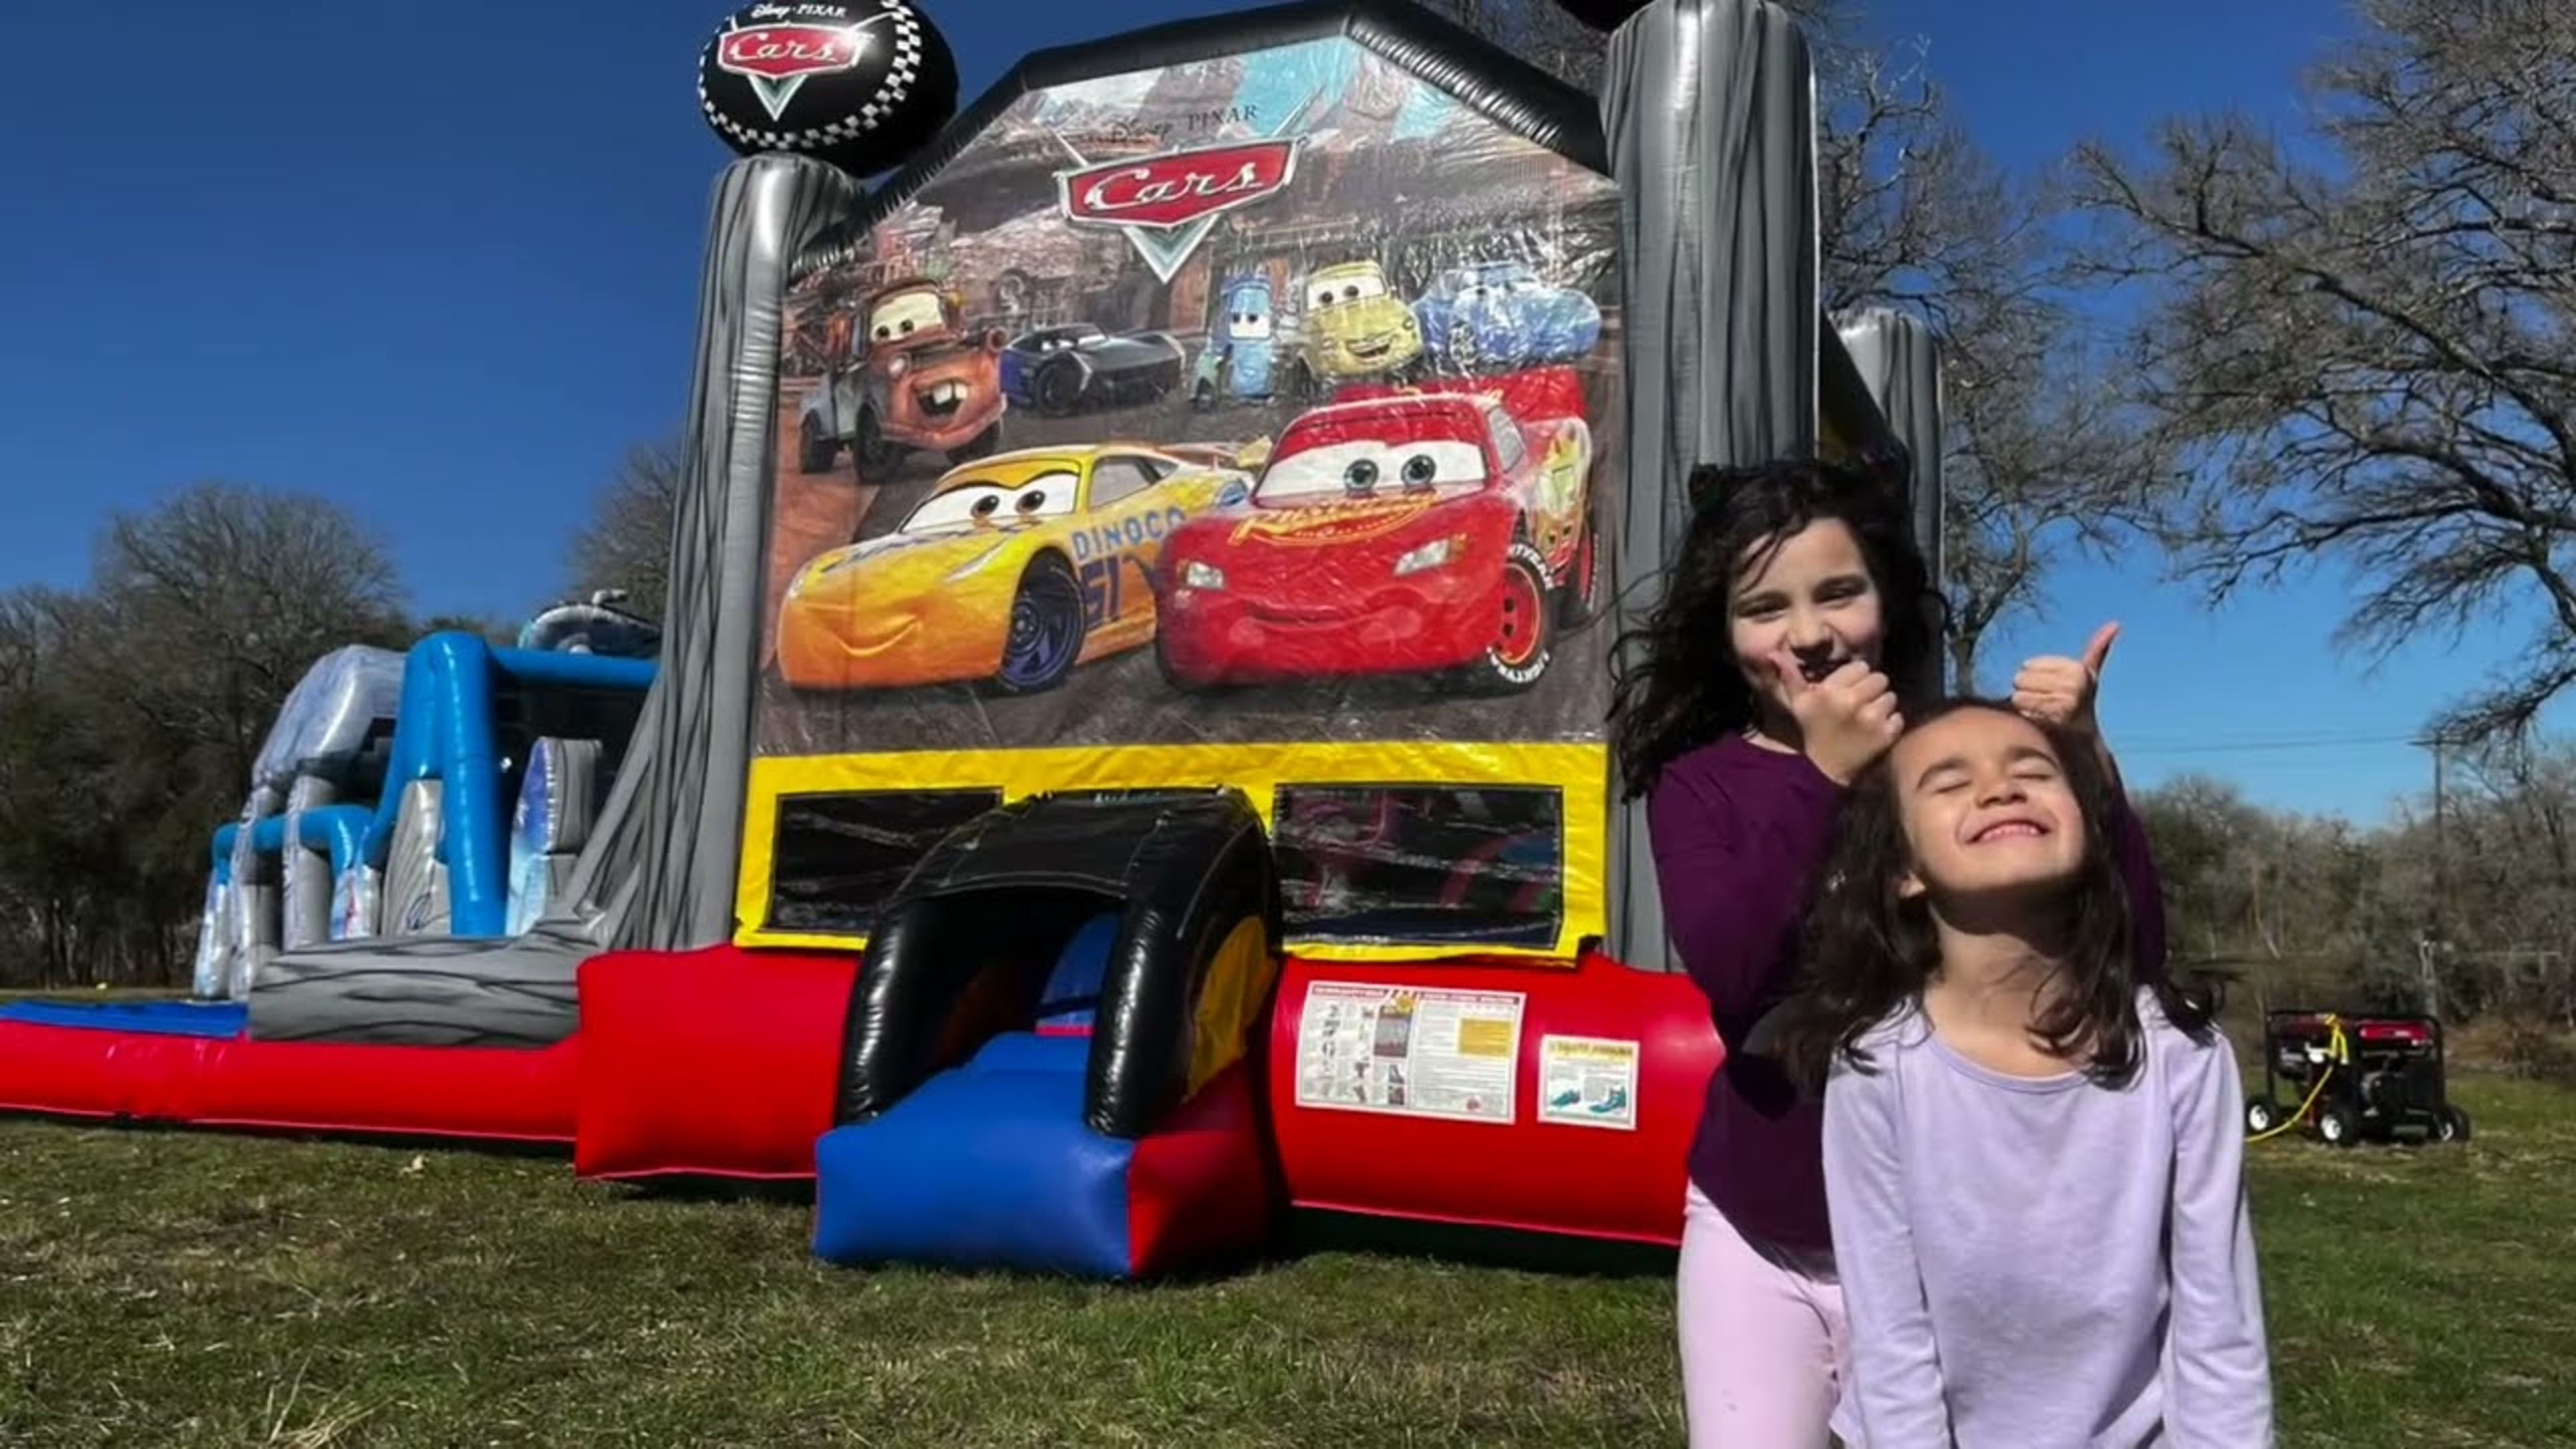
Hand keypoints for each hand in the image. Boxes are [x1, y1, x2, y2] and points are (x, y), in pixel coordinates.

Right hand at [1769, 651, 1902, 784]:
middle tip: (1860, 705)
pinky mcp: (1885, 735)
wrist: (1824, 772)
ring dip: (1882, 707)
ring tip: (1867, 718)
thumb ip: (1790, 676)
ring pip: (1891, 697)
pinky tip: (1875, 732)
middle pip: (1880, 679)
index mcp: (1830, 691)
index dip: (1856, 679)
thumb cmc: (1813, 732)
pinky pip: (1898, 718)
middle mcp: (1851, 702)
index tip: (1847, 692)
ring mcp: (1871, 719)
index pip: (1861, 667)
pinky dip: (1890, 725)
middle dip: (1872, 690)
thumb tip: (1772, 653)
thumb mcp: (1799, 704)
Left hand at [2011, 622, 2118, 736]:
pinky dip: (2025, 717)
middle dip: (2026, 690)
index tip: (2051, 688)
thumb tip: (2115, 624)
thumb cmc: (2082, 703)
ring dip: (2024, 705)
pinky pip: (2021, 711)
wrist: (2084, 740)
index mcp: (2077, 669)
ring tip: (2041, 711)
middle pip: (2020, 678)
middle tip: (2045, 701)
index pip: (2028, 665)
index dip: (2033, 677)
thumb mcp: (2090, 675)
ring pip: (2018, 695)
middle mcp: (2074, 684)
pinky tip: (2039, 722)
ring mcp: (2065, 702)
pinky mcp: (2053, 719)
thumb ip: (2098, 649)